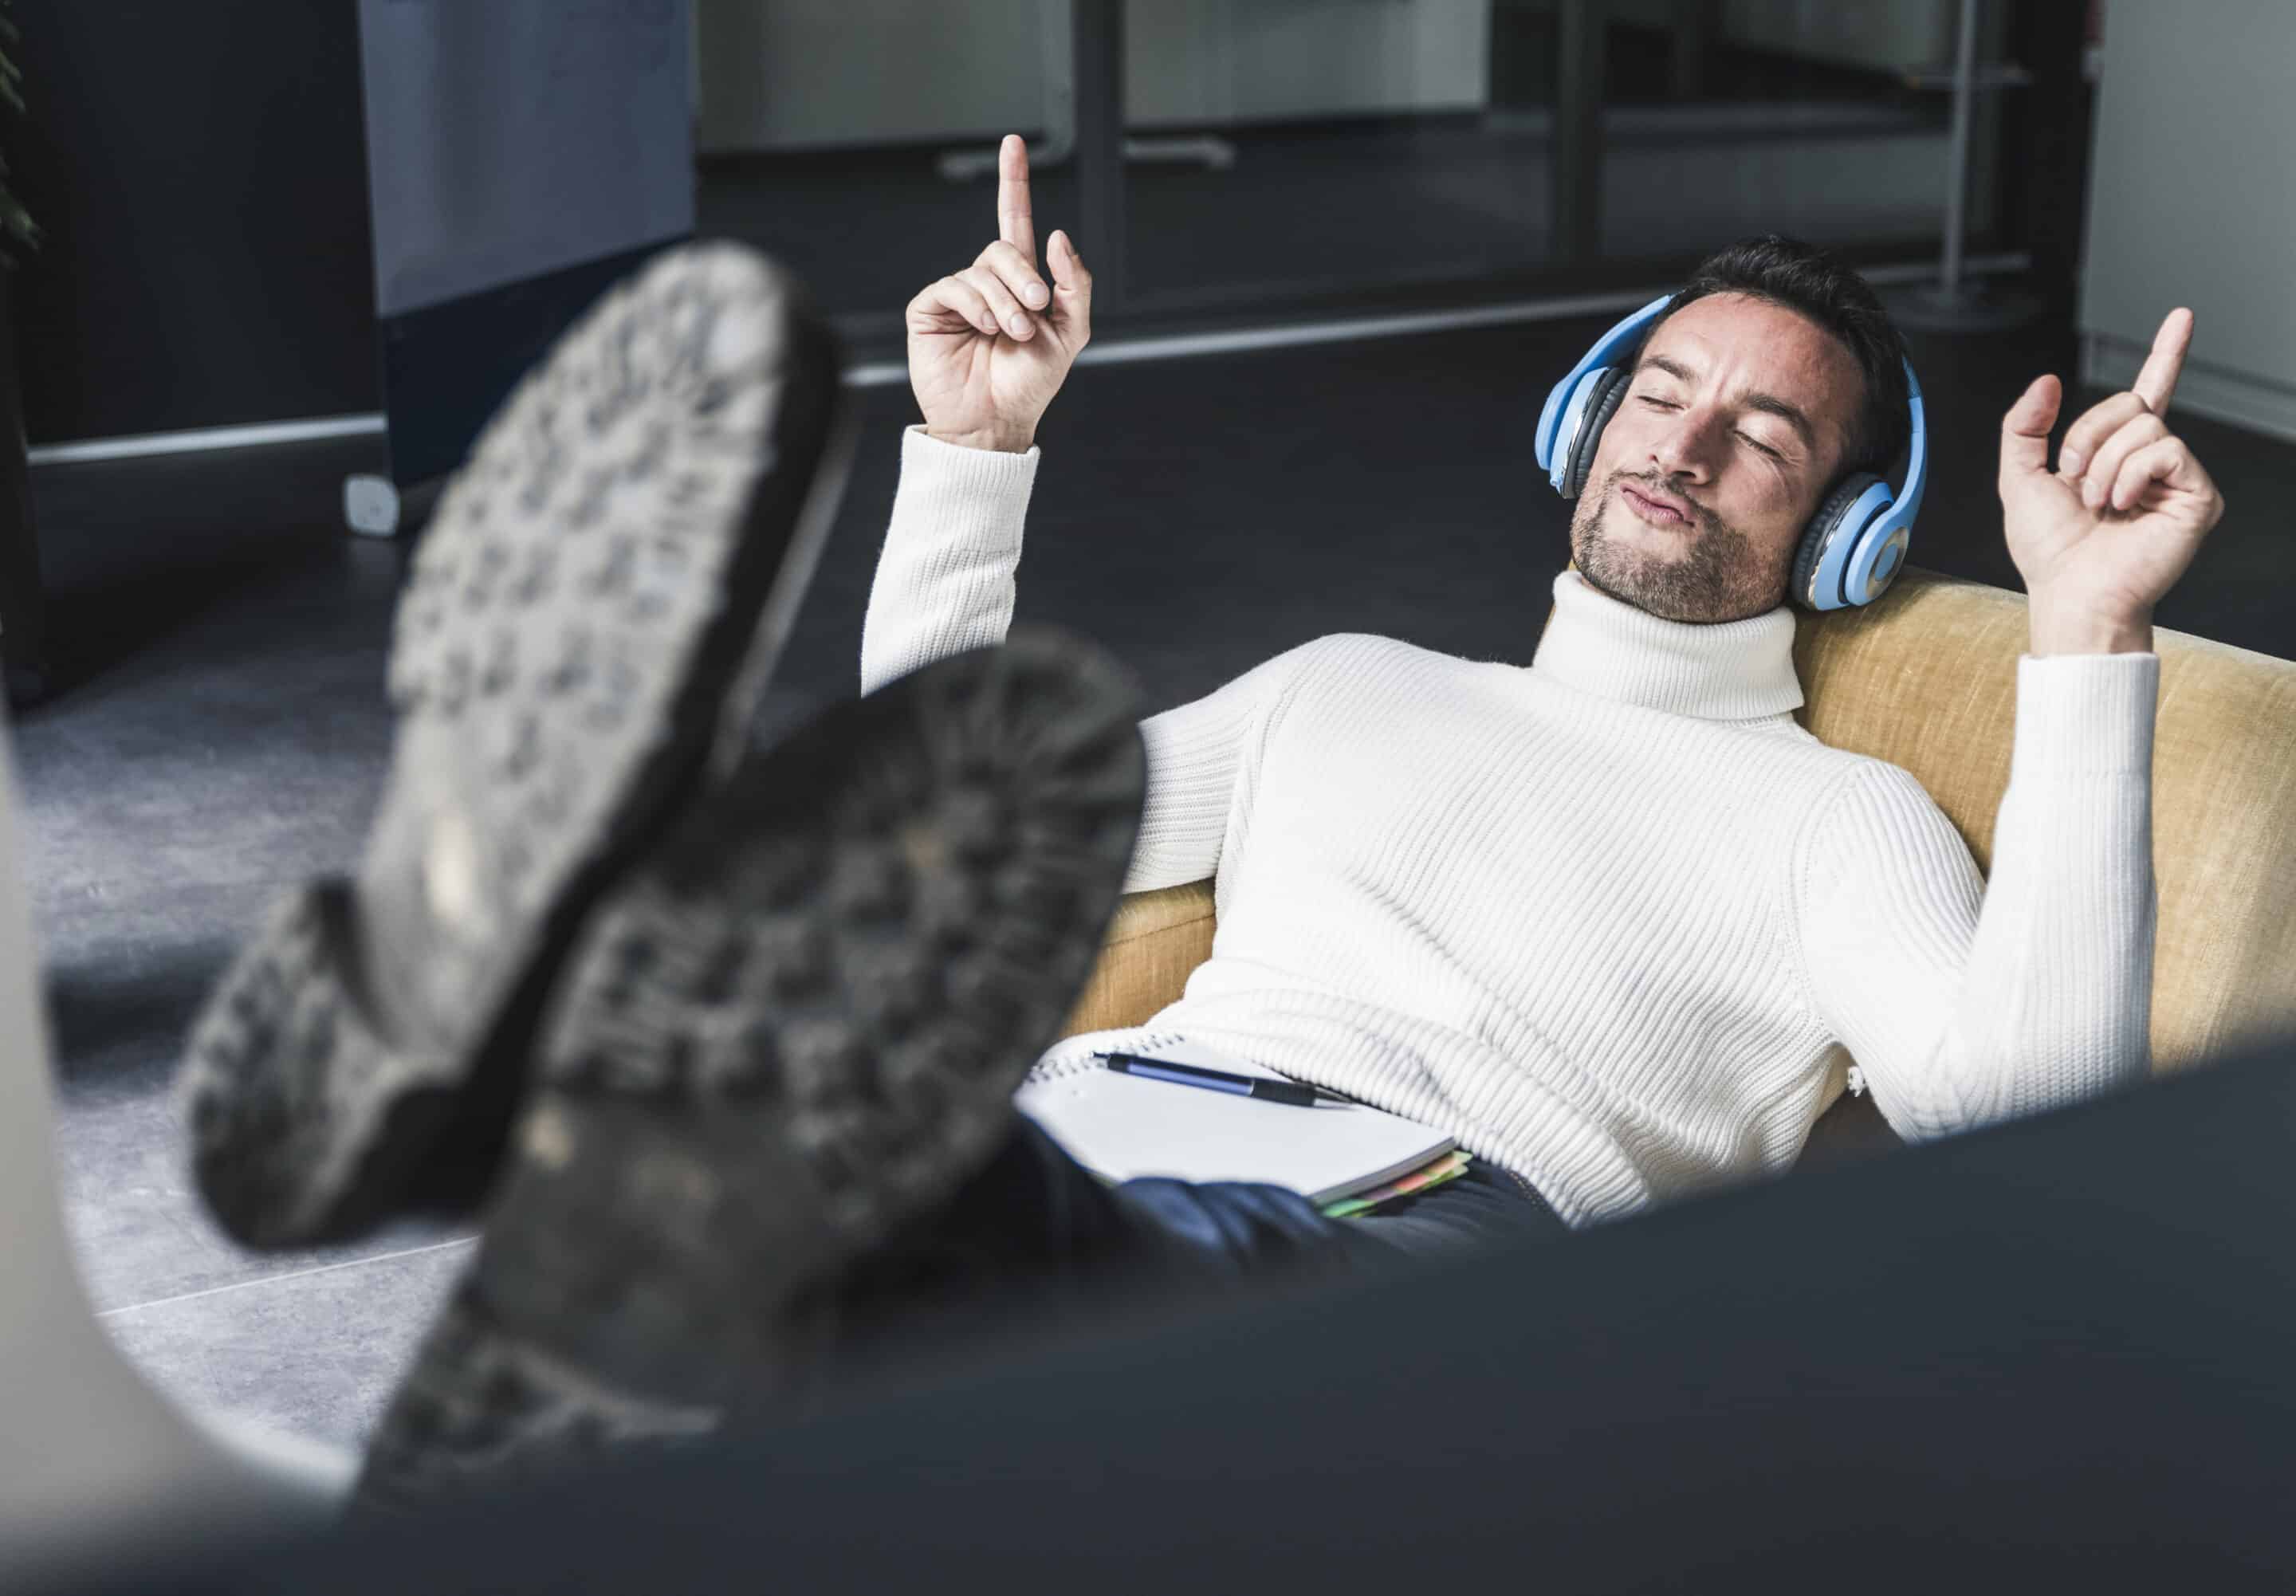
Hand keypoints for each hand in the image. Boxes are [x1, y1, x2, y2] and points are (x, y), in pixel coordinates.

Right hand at [904, 134, 1092, 453]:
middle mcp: (985, 282)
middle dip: (1023, 277)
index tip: (1013, 143)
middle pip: (1002, 246)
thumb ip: (1074, 285)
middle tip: (1033, 314)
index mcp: (1018, 282)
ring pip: (981, 270)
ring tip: (1011, 335)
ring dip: (1005, 303)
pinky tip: (983, 330)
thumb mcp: (1070, 332)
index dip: (1013, 182)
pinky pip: (952, 286)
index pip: (1014, 221)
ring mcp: (956, 295)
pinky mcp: (929, 310)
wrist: (996, 421)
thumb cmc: (1030, 383)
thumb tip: (1056, 235)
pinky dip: (975, 305)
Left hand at [1997, 308, 2224, 652]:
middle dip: (2088, 439)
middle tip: (2079, 484)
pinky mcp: (2198, 495)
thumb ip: (2024, 427)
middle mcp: (2150, 462)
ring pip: (2145, 425)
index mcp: (2115, 455)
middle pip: (2129, 403)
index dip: (2164, 354)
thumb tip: (2047, 380)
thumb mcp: (2019, 479)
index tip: (2180, 317)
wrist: (2071, 592)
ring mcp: (2176, 478)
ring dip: (2104, 465)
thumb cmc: (2050, 551)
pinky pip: (2166, 449)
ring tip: (2099, 505)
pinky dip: (2130, 475)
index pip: (2144, 394)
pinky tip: (2122, 507)